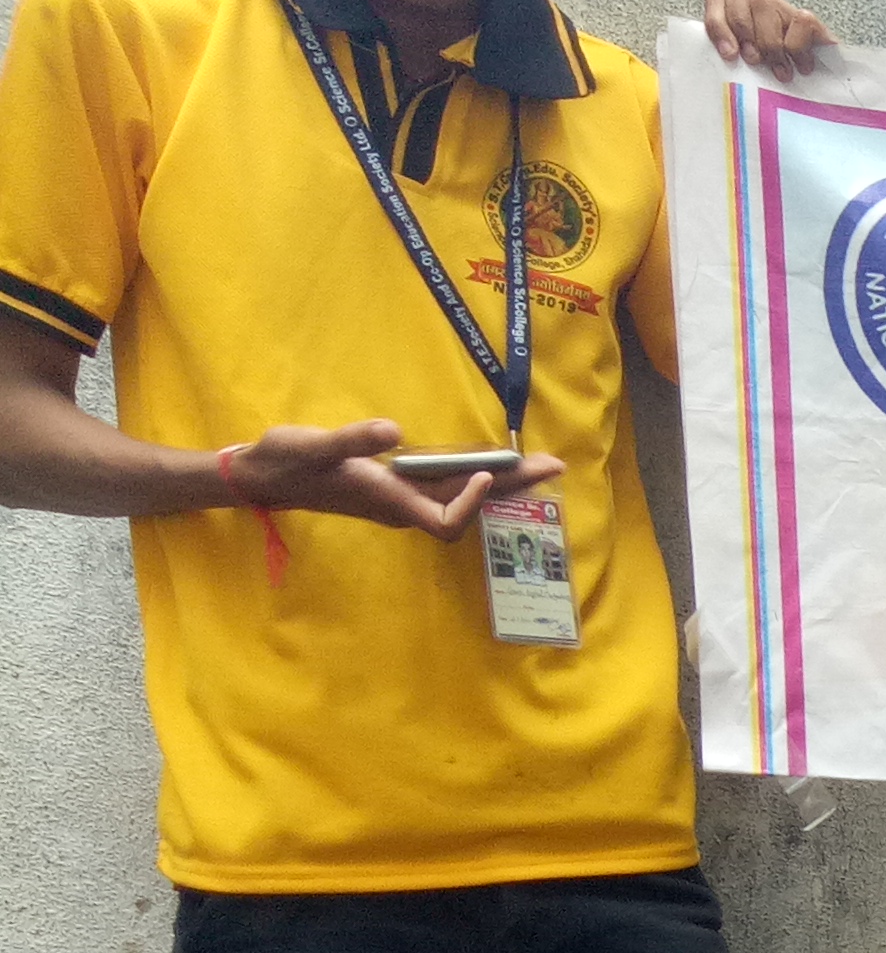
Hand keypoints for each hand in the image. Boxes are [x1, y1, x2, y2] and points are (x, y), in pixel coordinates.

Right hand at [220, 420, 564, 537]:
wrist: (261, 475)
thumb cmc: (284, 462)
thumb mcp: (313, 445)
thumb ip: (352, 440)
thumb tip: (393, 431)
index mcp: (388, 501)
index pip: (447, 521)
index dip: (471, 503)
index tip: (486, 473)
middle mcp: (402, 505)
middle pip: (468, 505)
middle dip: (512, 487)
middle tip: (556, 467)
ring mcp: (399, 497)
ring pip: (460, 494)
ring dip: (499, 480)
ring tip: (537, 465)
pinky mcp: (393, 485)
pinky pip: (444, 485)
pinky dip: (471, 473)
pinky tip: (489, 462)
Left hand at [703, 0, 836, 78]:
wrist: (821, 96)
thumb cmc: (775, 85)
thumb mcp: (744, 72)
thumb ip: (730, 58)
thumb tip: (723, 59)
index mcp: (737, 11)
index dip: (718, 23)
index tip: (729, 55)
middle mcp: (759, 1)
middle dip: (741, 26)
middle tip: (754, 60)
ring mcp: (784, 8)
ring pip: (764, 2)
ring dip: (769, 42)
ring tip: (780, 71)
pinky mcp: (810, 22)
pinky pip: (800, 20)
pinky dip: (797, 47)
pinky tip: (802, 67)